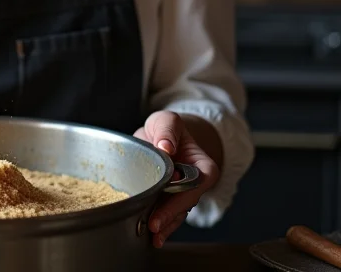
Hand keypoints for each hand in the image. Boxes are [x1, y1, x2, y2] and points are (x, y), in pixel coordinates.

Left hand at [133, 111, 220, 247]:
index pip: (194, 186)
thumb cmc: (168, 128)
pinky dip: (162, 224)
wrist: (162, 135)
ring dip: (165, 225)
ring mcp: (184, 194)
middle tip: (153, 226)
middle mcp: (196, 184)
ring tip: (152, 236)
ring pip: (177, 213)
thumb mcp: (167, 120)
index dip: (179, 198)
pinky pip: (168, 213)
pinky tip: (153, 235)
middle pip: (184, 203)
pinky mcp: (170, 199)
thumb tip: (166, 146)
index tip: (164, 207)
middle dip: (169, 216)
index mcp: (203, 167)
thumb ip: (167, 129)